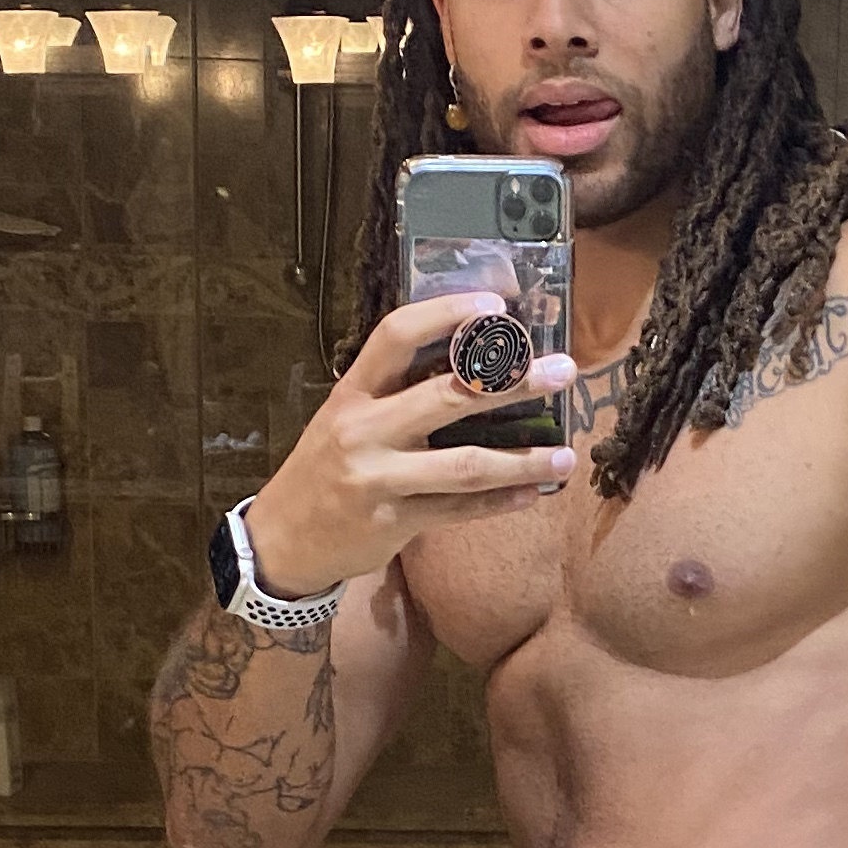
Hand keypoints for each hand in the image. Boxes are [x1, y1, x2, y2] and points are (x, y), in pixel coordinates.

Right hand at [242, 299, 574, 593]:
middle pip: (448, 396)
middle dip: (512, 382)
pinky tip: (532, 493)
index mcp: (352, 394)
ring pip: (466, 465)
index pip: (396, 335)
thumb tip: (472, 365)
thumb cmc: (324, 469)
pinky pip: (459, 511)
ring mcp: (378, 479)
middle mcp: (363, 430)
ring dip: (523, 459)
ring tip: (566, 454)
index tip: (496, 306)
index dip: (446, 313)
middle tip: (563, 370)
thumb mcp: (344, 418)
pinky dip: (500, 502)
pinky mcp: (392, 524)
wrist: (281, 541)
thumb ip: (394, 393)